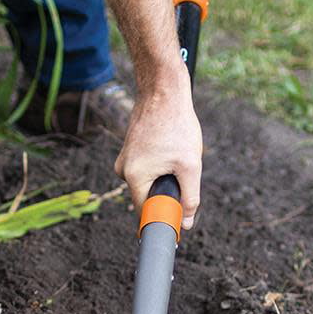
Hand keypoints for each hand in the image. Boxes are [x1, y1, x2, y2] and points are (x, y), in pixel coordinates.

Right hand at [114, 82, 201, 229]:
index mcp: (133, 176)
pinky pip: (146, 169)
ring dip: (165, 177)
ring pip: (148, 182)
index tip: (176, 219)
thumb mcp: (190, 166)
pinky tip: (170, 148)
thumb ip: (190, 197)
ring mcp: (124, 159)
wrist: (163, 91)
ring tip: (177, 156)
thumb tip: (186, 222)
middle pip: (147, 197)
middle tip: (183, 175)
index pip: (145, 212)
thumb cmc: (176, 124)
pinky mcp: (130, 151)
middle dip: (167, 193)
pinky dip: (161, 166)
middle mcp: (122, 170)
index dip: (163, 218)